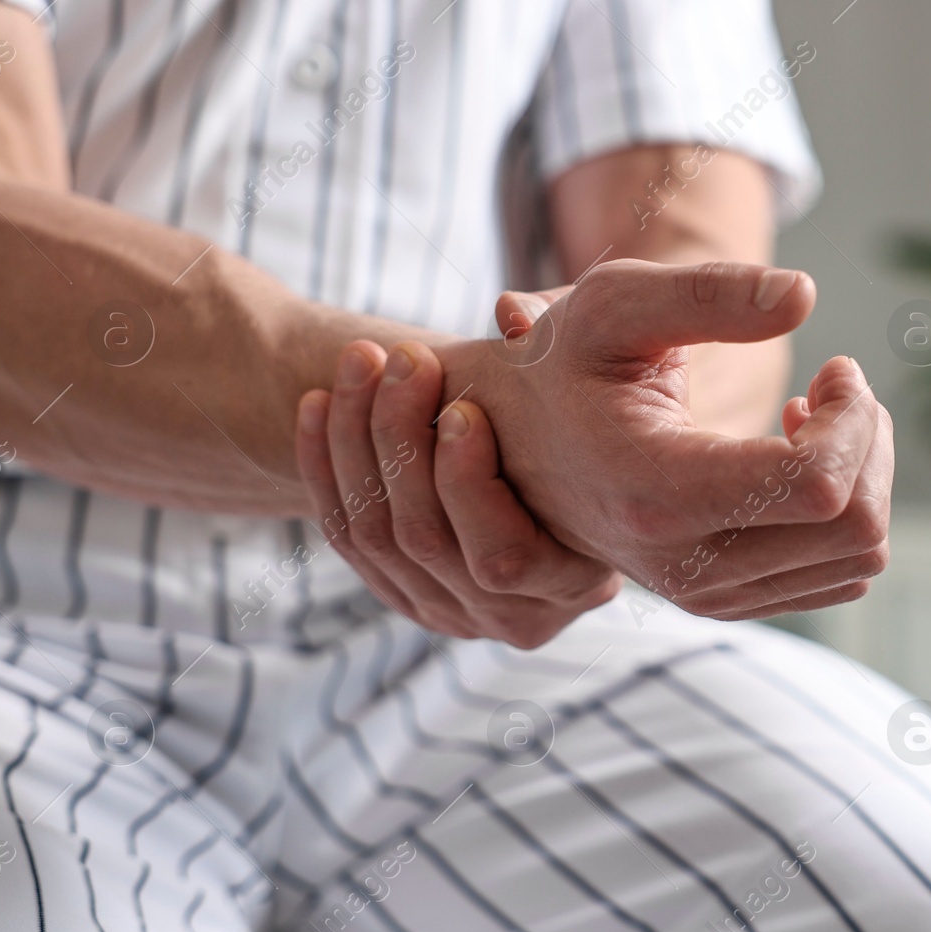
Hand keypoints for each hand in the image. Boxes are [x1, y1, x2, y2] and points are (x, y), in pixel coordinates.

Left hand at [295, 339, 621, 647]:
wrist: (584, 462)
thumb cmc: (606, 417)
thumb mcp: (613, 391)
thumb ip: (565, 353)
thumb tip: (510, 314)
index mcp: (577, 583)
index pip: (502, 555)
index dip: (468, 483)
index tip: (461, 405)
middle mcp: (515, 617)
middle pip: (425, 540)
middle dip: (400, 439)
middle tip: (401, 359)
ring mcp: (454, 613)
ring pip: (375, 537)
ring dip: (353, 440)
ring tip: (359, 362)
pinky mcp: (406, 594)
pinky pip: (347, 537)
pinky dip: (323, 466)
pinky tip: (317, 401)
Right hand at [457, 259, 893, 620]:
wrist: (510, 448)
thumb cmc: (564, 364)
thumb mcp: (613, 303)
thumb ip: (707, 291)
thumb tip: (805, 295)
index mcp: (657, 492)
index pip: (818, 485)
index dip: (854, 418)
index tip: (835, 368)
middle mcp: (685, 564)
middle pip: (855, 527)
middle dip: (869, 441)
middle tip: (833, 386)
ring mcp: (708, 593)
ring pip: (859, 558)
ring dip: (862, 473)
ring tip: (809, 416)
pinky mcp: (728, 600)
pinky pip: (839, 575)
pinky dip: (843, 513)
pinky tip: (790, 459)